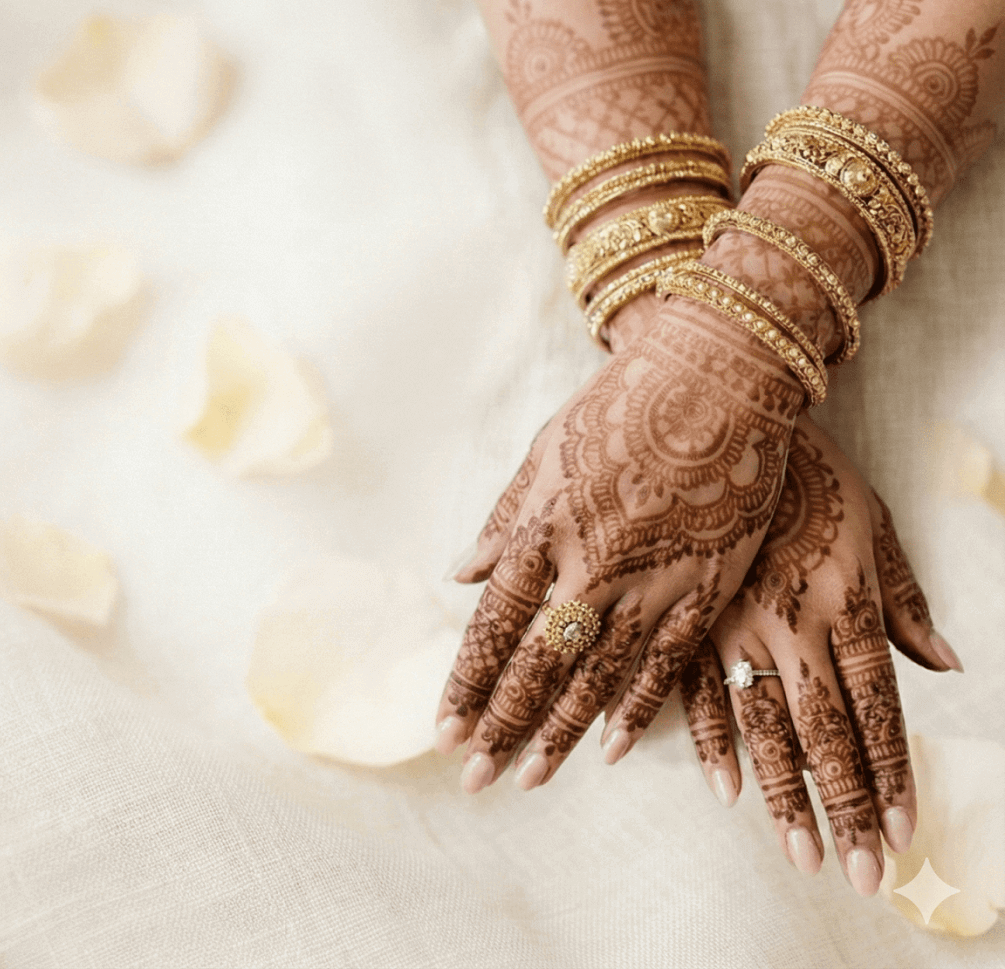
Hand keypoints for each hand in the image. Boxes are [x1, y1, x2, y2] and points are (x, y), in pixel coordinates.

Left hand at [435, 301, 803, 794]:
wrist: (714, 380)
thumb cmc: (618, 408)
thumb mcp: (542, 457)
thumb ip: (503, 524)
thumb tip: (461, 575)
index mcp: (540, 534)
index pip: (493, 630)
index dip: (468, 685)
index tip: (444, 731)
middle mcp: (589, 570)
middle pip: (536, 668)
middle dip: (501, 728)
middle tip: (472, 778)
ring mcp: (651, 583)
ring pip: (596, 680)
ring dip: (557, 734)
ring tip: (527, 779)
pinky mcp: (705, 587)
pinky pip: (666, 666)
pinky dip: (636, 709)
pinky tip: (609, 749)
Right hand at [675, 419, 957, 894]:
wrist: (722, 410)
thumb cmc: (808, 469)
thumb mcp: (872, 525)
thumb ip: (904, 601)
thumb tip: (947, 665)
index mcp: (844, 603)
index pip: (876, 711)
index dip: (890, 776)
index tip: (901, 834)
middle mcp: (791, 624)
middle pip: (825, 737)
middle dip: (846, 812)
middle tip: (862, 876)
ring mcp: (731, 623)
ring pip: (763, 727)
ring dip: (784, 799)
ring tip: (801, 856)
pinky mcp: (682, 611)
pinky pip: (694, 690)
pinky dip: (710, 743)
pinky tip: (727, 790)